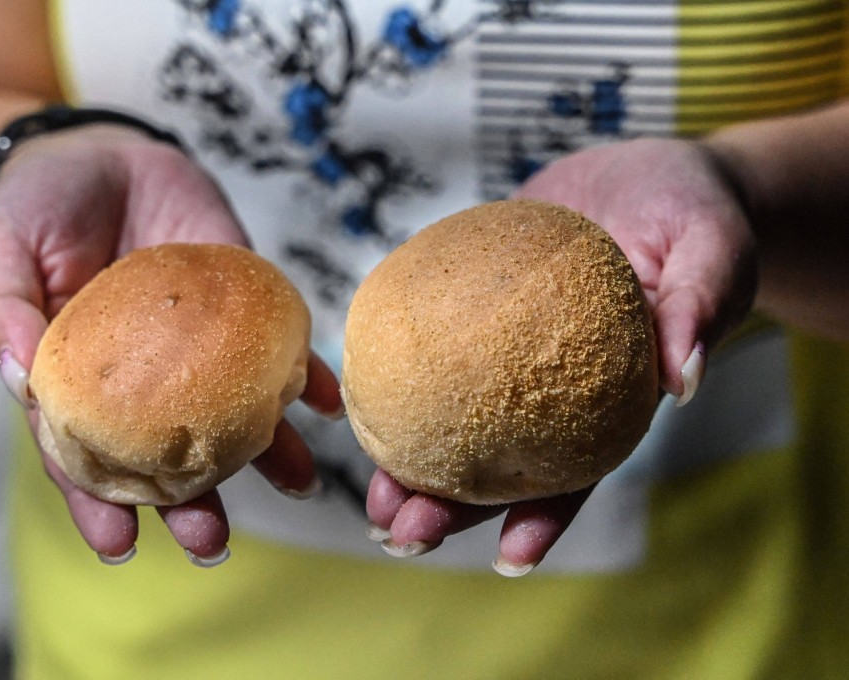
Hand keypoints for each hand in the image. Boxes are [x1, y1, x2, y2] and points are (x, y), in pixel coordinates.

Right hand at [0, 125, 341, 564]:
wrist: (101, 155)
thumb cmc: (35, 213)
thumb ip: (1, 313)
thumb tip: (20, 379)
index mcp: (76, 387)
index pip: (87, 457)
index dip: (99, 502)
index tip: (119, 545)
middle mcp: (143, 383)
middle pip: (167, 454)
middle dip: (189, 501)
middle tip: (209, 542)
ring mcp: (198, 350)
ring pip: (233, 413)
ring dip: (266, 455)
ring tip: (297, 486)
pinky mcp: (241, 308)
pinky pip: (277, 348)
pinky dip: (305, 374)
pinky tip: (324, 402)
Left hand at [366, 138, 756, 574]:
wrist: (650, 171)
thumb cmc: (696, 218)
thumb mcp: (714, 251)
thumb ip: (700, 307)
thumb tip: (681, 380)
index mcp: (608, 400)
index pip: (578, 473)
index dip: (544, 518)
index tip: (507, 560)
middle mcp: (552, 391)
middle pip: (499, 461)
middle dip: (448, 506)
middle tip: (398, 532)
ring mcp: (509, 355)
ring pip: (457, 418)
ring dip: (412, 458)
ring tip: (371, 489)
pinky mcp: (478, 309)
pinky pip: (436, 344)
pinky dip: (404, 372)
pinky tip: (365, 390)